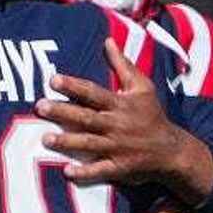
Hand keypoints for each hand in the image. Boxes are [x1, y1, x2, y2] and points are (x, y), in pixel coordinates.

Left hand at [33, 38, 212, 204]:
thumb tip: (108, 40)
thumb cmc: (152, 115)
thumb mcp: (142, 87)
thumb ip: (123, 65)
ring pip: (89, 143)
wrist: (172, 151)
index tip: (53, 79)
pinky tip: (67, 171)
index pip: (93, 93)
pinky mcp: (119, 167)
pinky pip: (100, 170)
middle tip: (40, 106)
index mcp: (120, 104)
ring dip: (67, 142)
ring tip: (44, 139)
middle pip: (86, 117)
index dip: (73, 86)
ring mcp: (117, 147)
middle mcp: (116, 124)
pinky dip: (85, 172)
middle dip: (62, 112)